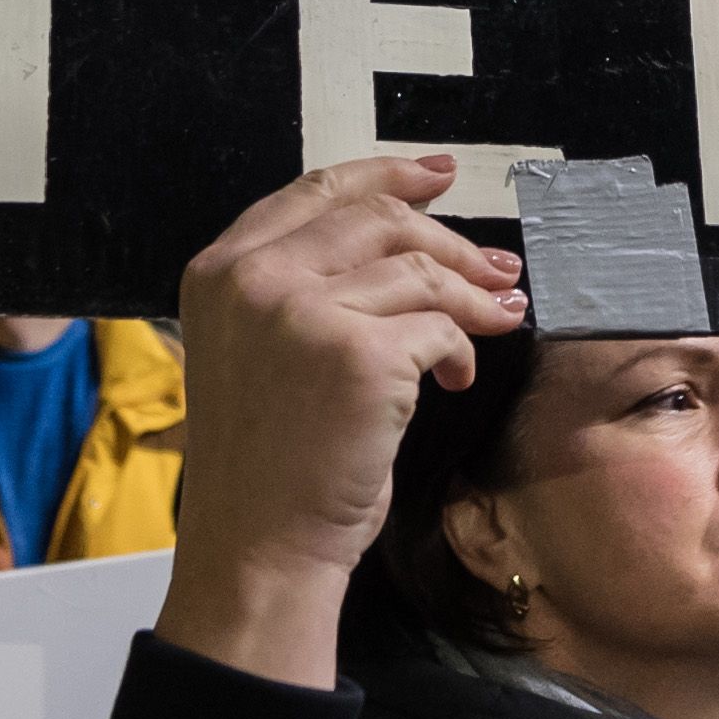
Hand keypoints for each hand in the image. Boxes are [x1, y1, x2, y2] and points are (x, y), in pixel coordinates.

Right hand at [153, 157, 527, 689]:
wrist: (257, 545)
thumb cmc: (265, 463)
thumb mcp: (257, 352)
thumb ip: (302, 289)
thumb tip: (413, 240)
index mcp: (220, 271)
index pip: (314, 191)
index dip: (386, 172)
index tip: (440, 174)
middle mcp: (254, 279)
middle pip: (378, 219)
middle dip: (451, 240)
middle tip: (497, 269)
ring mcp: (303, 312)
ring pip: (418, 270)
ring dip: (471, 297)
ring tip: (499, 321)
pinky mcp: (357, 354)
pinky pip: (438, 329)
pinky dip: (461, 352)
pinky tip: (456, 381)